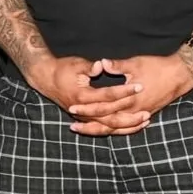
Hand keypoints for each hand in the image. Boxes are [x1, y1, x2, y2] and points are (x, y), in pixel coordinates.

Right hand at [23, 55, 143, 131]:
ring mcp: (85, 117)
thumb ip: (89, 67)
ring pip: (109, 127)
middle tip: (147, 112)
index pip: (108, 96)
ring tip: (145, 121)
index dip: (125, 91)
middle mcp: (84, 111)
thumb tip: (101, 64)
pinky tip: (132, 126)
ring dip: (127, 126)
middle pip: (111, 117)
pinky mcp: (86, 119)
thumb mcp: (75, 64)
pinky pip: (105, 128)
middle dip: (130, 116)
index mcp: (82, 96)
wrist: (46, 79)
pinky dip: (119, 129)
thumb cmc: (62, 69)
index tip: (140, 85)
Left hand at [68, 54, 192, 135]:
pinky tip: (107, 129)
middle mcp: (134, 111)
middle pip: (108, 124)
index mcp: (129, 100)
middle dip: (89, 126)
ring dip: (101, 130)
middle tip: (72, 127)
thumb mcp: (135, 64)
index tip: (72, 107)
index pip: (103, 108)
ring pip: (117, 129)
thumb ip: (117, 66)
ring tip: (85, 130)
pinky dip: (116, 130)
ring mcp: (141, 114)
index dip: (86, 109)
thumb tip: (101, 63)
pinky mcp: (146, 113)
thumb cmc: (157, 67)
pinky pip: (127, 127)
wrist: (180, 74)